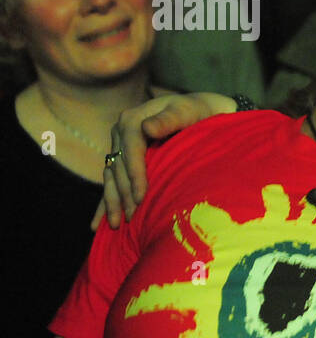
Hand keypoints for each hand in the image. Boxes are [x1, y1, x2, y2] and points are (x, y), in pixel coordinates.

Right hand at [94, 93, 237, 229]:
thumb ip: (168, 120)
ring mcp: (118, 147)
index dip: (135, 175)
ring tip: (114, 225)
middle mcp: (120, 133)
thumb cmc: (195, 112)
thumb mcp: (185, 112)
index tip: (141, 197)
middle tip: (133, 218)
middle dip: (124, 194)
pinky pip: (110, 182)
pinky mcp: (121, 159)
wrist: (197, 111)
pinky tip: (95, 225)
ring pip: (111, 178)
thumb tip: (147, 128)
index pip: (130, 151)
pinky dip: (104, 203)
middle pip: (119, 168)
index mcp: (131, 120)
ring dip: (112, 202)